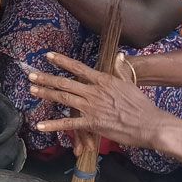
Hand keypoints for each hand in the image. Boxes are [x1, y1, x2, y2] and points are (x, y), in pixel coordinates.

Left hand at [28, 52, 173, 149]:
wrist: (149, 123)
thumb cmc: (141, 105)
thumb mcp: (130, 83)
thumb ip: (121, 69)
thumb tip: (119, 55)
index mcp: (104, 80)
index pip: (78, 67)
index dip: (62, 61)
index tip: (49, 56)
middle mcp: (95, 91)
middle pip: (66, 82)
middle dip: (46, 78)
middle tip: (31, 74)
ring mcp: (92, 107)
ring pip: (64, 98)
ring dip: (46, 93)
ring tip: (31, 90)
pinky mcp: (92, 123)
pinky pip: (69, 124)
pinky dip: (53, 124)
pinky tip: (40, 125)